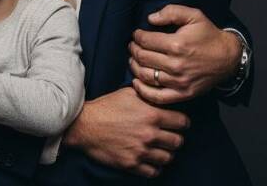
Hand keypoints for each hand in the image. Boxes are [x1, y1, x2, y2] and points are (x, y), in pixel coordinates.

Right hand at [64, 87, 187, 177]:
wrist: (83, 125)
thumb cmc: (105, 107)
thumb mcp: (128, 94)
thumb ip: (148, 96)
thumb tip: (161, 95)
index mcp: (151, 115)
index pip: (183, 122)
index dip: (181, 122)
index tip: (176, 123)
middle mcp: (149, 134)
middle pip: (178, 142)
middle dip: (173, 138)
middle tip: (166, 136)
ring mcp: (141, 151)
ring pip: (168, 158)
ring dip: (164, 153)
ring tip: (156, 148)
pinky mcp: (132, 164)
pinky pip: (154, 172)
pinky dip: (153, 167)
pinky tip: (148, 159)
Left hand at [129, 5, 240, 103]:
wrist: (229, 58)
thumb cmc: (208, 35)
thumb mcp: (194, 16)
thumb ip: (171, 12)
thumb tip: (150, 19)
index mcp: (177, 44)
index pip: (145, 41)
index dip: (137, 36)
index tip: (137, 34)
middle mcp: (176, 65)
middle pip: (142, 58)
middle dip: (133, 49)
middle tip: (133, 46)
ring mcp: (179, 81)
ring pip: (146, 76)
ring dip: (134, 67)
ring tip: (134, 60)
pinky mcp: (183, 94)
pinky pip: (157, 97)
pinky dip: (143, 91)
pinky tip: (136, 82)